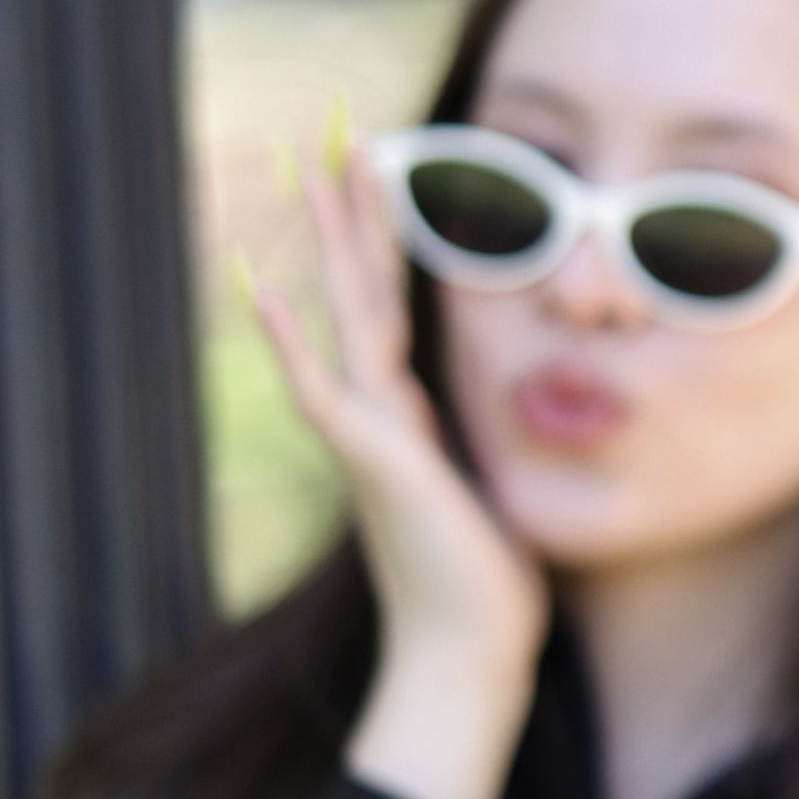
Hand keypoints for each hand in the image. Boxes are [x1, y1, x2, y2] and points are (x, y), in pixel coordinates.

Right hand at [248, 119, 551, 798]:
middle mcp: (381, 417)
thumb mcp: (501, 499)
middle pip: (365, 291)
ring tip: (316, 165)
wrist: (467, 662)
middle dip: (356, 213)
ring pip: (348, 315)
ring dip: (335, 239)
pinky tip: (265, 286)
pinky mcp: (377, 463)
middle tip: (339, 135)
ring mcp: (371, 436)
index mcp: (411, 421)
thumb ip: (491, 456)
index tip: (392, 184)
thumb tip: (534, 433)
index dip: (393, 244)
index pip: (396, 310)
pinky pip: (326, 389)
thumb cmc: (489, 595)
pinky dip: (293, 342)